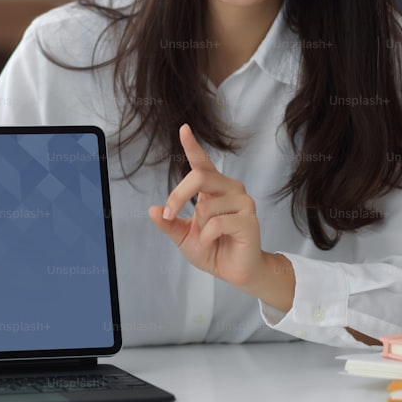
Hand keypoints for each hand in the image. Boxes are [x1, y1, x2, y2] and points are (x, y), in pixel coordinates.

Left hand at [148, 124, 268, 290]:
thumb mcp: (182, 236)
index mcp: (213, 188)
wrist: (233, 272)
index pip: (202, 163)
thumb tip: (152, 210)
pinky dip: (208, 237)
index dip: (192, 145)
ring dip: (200, 227)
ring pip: (206, 206)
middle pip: (199, 177)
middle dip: (178, 196)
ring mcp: (243, 202)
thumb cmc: (211, 249)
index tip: (183, 129)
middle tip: (169, 215)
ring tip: (211, 237)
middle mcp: (230, 188)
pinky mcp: (249, 219)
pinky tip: (216, 242)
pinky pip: (217, 224)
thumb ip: (168, 223)